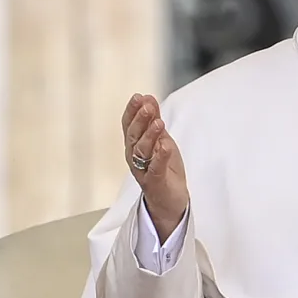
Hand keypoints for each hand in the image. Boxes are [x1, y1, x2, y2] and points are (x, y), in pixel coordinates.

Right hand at [122, 94, 188, 240]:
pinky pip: (155, 168)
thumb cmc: (163, 168)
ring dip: (149, 135)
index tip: (138, 97)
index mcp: (134, 145)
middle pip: (133, 136)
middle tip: (147, 106)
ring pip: (142, 151)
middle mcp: (134, 157)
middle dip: (140, 120)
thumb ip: (154, 121)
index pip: (128, 125)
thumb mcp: (160, 140)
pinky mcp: (155, 182)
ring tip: (158, 122)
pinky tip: (165, 146)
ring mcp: (143, 170)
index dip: (132, 111)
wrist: (169, 200)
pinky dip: (160, 156)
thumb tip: (149, 98)